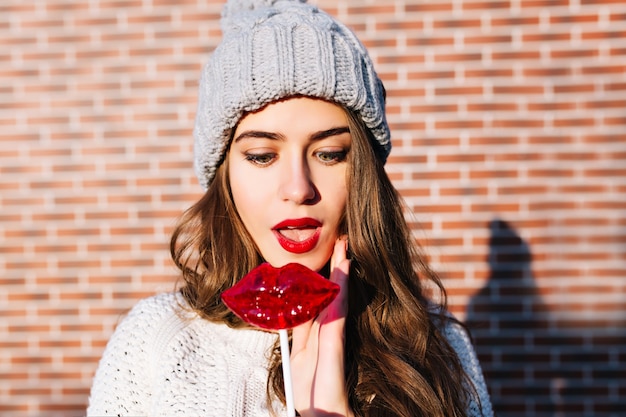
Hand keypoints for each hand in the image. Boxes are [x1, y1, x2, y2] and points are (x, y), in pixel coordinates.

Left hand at [290, 237, 352, 416]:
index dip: (320, 286)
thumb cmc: (311, 403)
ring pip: (335, 306)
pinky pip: (335, 323)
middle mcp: (324, 346)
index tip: (323, 263)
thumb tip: (289, 318)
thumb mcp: (297, 370)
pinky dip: (339, 297)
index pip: (315, 309)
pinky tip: (342, 277)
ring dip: (339, 277)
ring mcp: (331, 352)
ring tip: (344, 250)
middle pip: (328, 302)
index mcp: (310, 350)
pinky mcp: (333, 360)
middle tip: (340, 246)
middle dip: (334, 274)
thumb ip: (299, 347)